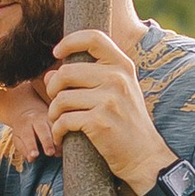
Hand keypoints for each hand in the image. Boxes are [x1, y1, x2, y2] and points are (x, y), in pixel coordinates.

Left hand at [44, 29, 170, 194]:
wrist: (145, 157)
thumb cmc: (127, 124)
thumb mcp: (116, 94)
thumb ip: (86, 79)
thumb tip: (49, 74)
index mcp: (123, 66)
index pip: (93, 38)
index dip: (70, 41)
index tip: (57, 52)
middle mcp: (117, 78)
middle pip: (66, 71)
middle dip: (53, 89)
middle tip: (56, 104)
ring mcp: (109, 99)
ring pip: (61, 98)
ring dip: (53, 113)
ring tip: (59, 122)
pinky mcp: (99, 121)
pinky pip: (63, 120)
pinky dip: (57, 130)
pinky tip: (62, 136)